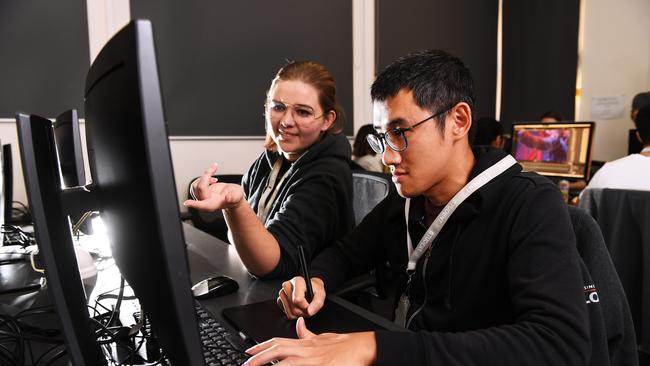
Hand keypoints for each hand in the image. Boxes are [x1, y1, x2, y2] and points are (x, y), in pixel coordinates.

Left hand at [184, 164, 243, 211]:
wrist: (232, 195)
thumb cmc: (234, 196)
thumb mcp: (237, 195)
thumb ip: (234, 197)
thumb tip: (228, 198)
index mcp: (213, 204)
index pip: (203, 205)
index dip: (195, 204)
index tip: (187, 203)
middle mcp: (205, 201)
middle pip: (200, 188)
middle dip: (206, 176)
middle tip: (214, 168)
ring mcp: (201, 197)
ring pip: (196, 184)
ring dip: (205, 176)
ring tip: (215, 175)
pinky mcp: (199, 191)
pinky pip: (196, 182)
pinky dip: (204, 176)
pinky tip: (212, 178)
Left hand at [243, 317, 375, 365]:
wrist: (361, 348)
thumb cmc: (344, 346)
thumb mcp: (322, 337)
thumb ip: (307, 334)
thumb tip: (299, 324)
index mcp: (304, 344)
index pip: (278, 343)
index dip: (261, 347)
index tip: (249, 352)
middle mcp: (305, 351)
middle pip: (276, 352)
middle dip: (258, 359)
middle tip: (245, 364)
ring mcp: (311, 361)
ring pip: (285, 363)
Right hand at [277, 277, 324, 318]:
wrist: (309, 288)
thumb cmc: (315, 289)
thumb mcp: (321, 294)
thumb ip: (318, 302)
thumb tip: (310, 311)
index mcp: (297, 281)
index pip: (298, 300)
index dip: (306, 306)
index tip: (310, 305)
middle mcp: (287, 285)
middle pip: (294, 308)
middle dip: (304, 312)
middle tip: (309, 307)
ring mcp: (282, 293)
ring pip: (290, 313)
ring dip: (299, 314)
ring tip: (304, 307)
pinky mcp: (279, 300)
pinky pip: (287, 314)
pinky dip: (294, 314)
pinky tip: (298, 307)